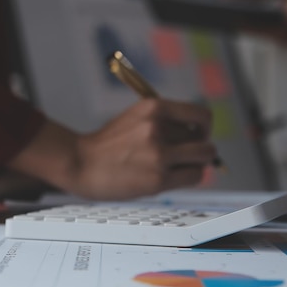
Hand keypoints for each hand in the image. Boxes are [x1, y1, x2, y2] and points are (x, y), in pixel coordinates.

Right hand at [8, 99, 216, 200]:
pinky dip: (190, 177)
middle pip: (202, 139)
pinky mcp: (158, 179)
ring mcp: (158, 154)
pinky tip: (175, 177)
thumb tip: (200, 136)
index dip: (205, 128)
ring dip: (196, 164)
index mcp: (153, 107)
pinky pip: (193, 176)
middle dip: (199, 148)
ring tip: (182, 167)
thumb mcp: (136, 118)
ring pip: (202, 158)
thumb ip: (166, 123)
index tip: (199, 135)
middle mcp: (158, 128)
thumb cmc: (108, 144)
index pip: (201, 115)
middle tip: (188, 156)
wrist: (81, 163)